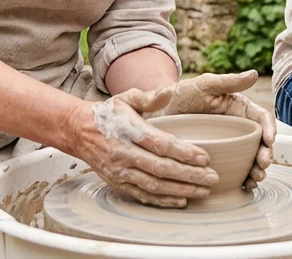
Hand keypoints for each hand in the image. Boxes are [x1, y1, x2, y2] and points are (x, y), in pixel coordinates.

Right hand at [66, 89, 217, 207]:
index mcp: (129, 131)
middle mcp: (124, 154)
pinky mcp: (118, 184)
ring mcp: (120, 172)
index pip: (161, 144)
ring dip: (181, 190)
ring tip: (203, 191)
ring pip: (154, 186)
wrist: (79, 131)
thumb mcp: (127, 98)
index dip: (184, 152)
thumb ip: (150, 97)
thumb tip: (171, 90)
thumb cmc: (109, 114)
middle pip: (161, 169)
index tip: (205, 158)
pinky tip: (181, 200)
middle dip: (189, 175)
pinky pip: (143, 196)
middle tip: (212, 178)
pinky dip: (163, 201)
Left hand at [147, 71, 275, 188]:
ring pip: (251, 159)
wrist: (156, 112)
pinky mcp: (218, 158)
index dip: (270, 129)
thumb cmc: (180, 94)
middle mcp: (237, 128)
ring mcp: (228, 145)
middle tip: (262, 166)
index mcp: (238, 109)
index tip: (269, 141)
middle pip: (260, 143)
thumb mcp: (203, 85)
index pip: (261, 118)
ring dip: (257, 171)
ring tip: (254, 180)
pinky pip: (236, 170)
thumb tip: (254, 74)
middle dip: (265, 155)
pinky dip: (243, 179)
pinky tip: (243, 186)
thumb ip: (228, 81)